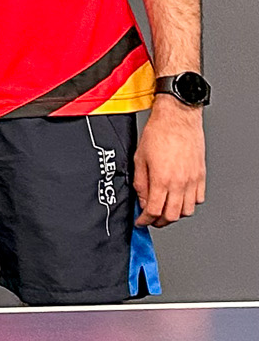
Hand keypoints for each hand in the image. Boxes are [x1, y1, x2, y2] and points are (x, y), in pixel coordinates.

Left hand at [134, 95, 204, 226]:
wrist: (177, 119)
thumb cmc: (158, 133)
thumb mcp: (139, 158)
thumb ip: (140, 183)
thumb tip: (141, 200)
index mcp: (162, 179)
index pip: (154, 210)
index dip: (145, 220)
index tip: (141, 221)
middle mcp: (180, 183)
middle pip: (172, 215)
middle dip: (159, 221)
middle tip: (151, 219)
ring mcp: (193, 180)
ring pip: (187, 210)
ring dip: (175, 214)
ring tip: (164, 209)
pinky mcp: (201, 176)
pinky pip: (198, 199)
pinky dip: (189, 204)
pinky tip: (179, 198)